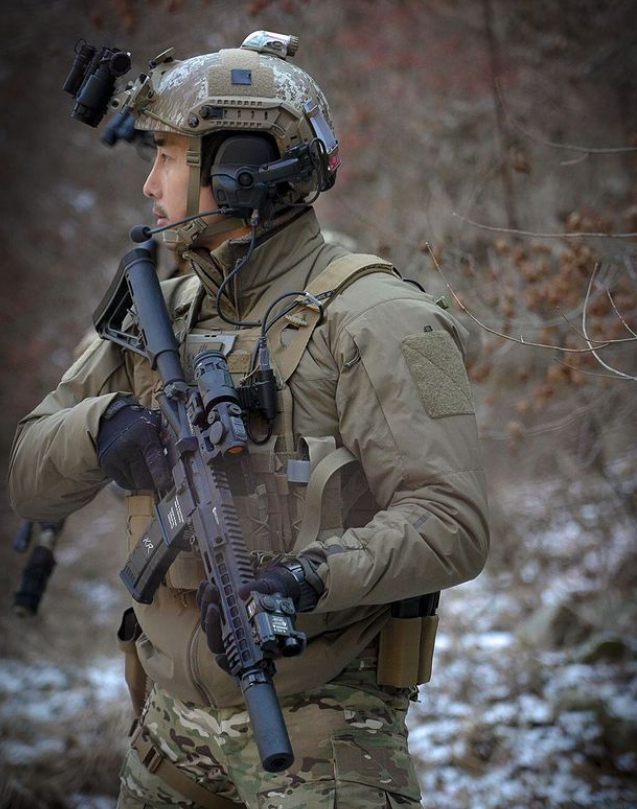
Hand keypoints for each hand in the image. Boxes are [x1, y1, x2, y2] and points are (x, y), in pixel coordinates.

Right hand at [96, 397, 171, 492]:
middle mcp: (126, 445)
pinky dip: (133, 481)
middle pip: (143, 477)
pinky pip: (125, 483)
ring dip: (145, 482)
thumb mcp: (156, 423)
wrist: (110, 419)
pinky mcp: (107, 465)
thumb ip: (170, 438)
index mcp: (143, 433)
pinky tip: (136, 470)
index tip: (166, 483)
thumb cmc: (140, 423)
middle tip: (162, 477)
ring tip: (147, 468)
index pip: (153, 457)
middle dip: (155, 481)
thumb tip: (189, 449)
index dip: (160, 473)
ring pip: (135, 483)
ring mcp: (114, 457)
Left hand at [197, 561, 321, 670]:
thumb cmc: (276, 595)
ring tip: (210, 587)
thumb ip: (260, 590)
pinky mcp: (219, 615)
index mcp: (254, 644)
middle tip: (213, 606)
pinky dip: (202, 598)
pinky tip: (204, 585)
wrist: (272, 586)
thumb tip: (241, 592)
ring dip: (205, 607)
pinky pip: (206, 611)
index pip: (239, 663)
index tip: (221, 658)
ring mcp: (226, 628)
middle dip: (211, 624)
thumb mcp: (273, 591)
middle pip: (217, 642)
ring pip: (208, 626)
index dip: (227, 665)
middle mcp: (237, 640)